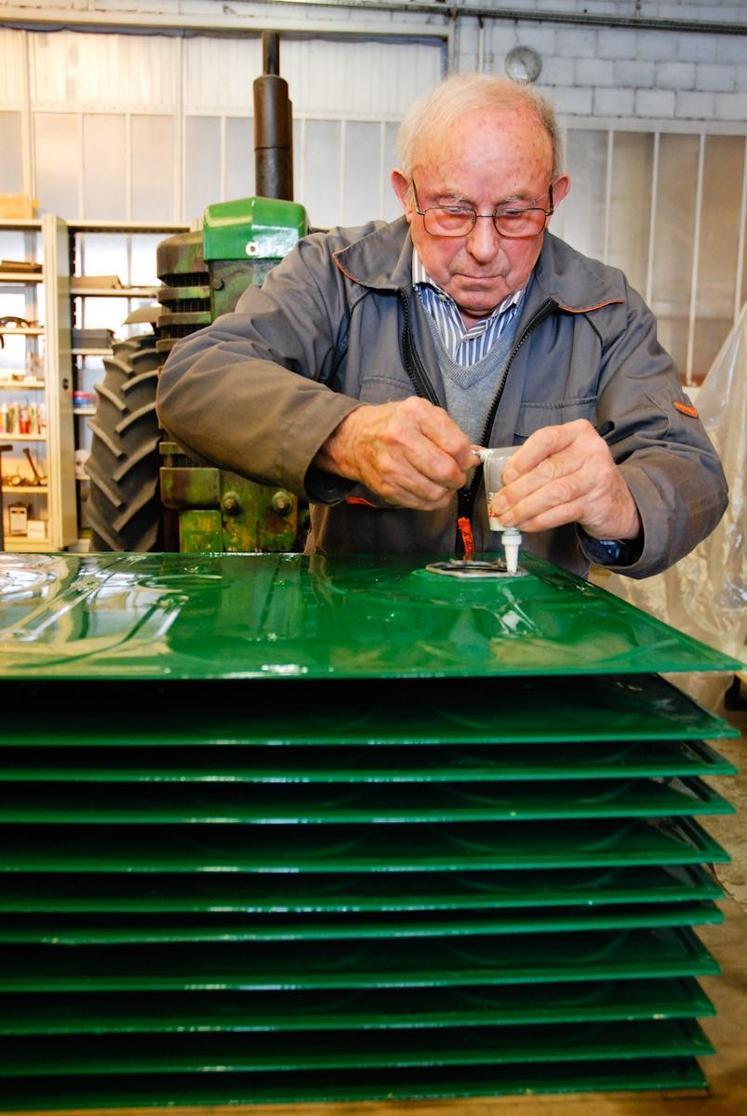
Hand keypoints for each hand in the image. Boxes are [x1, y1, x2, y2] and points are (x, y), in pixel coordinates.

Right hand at [314, 397, 474, 509]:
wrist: (355, 438)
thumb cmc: (395, 424)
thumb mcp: (423, 413)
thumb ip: (450, 431)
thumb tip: (474, 457)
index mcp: (414, 414)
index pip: (457, 446)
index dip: (468, 458)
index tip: (466, 460)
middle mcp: (400, 439)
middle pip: (447, 472)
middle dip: (458, 477)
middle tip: (456, 474)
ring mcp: (391, 466)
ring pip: (436, 493)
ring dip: (446, 491)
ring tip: (442, 482)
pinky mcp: (387, 487)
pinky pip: (421, 503)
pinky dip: (432, 500)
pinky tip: (429, 488)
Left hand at [489, 419, 640, 539]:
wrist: (618, 500)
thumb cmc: (581, 475)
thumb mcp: (565, 457)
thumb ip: (538, 461)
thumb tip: (502, 481)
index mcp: (578, 432)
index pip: (545, 439)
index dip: (522, 458)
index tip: (505, 476)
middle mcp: (591, 451)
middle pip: (546, 470)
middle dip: (516, 491)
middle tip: (498, 505)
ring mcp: (597, 477)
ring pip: (553, 494)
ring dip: (524, 509)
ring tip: (507, 518)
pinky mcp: (596, 503)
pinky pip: (561, 512)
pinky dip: (538, 520)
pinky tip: (525, 524)